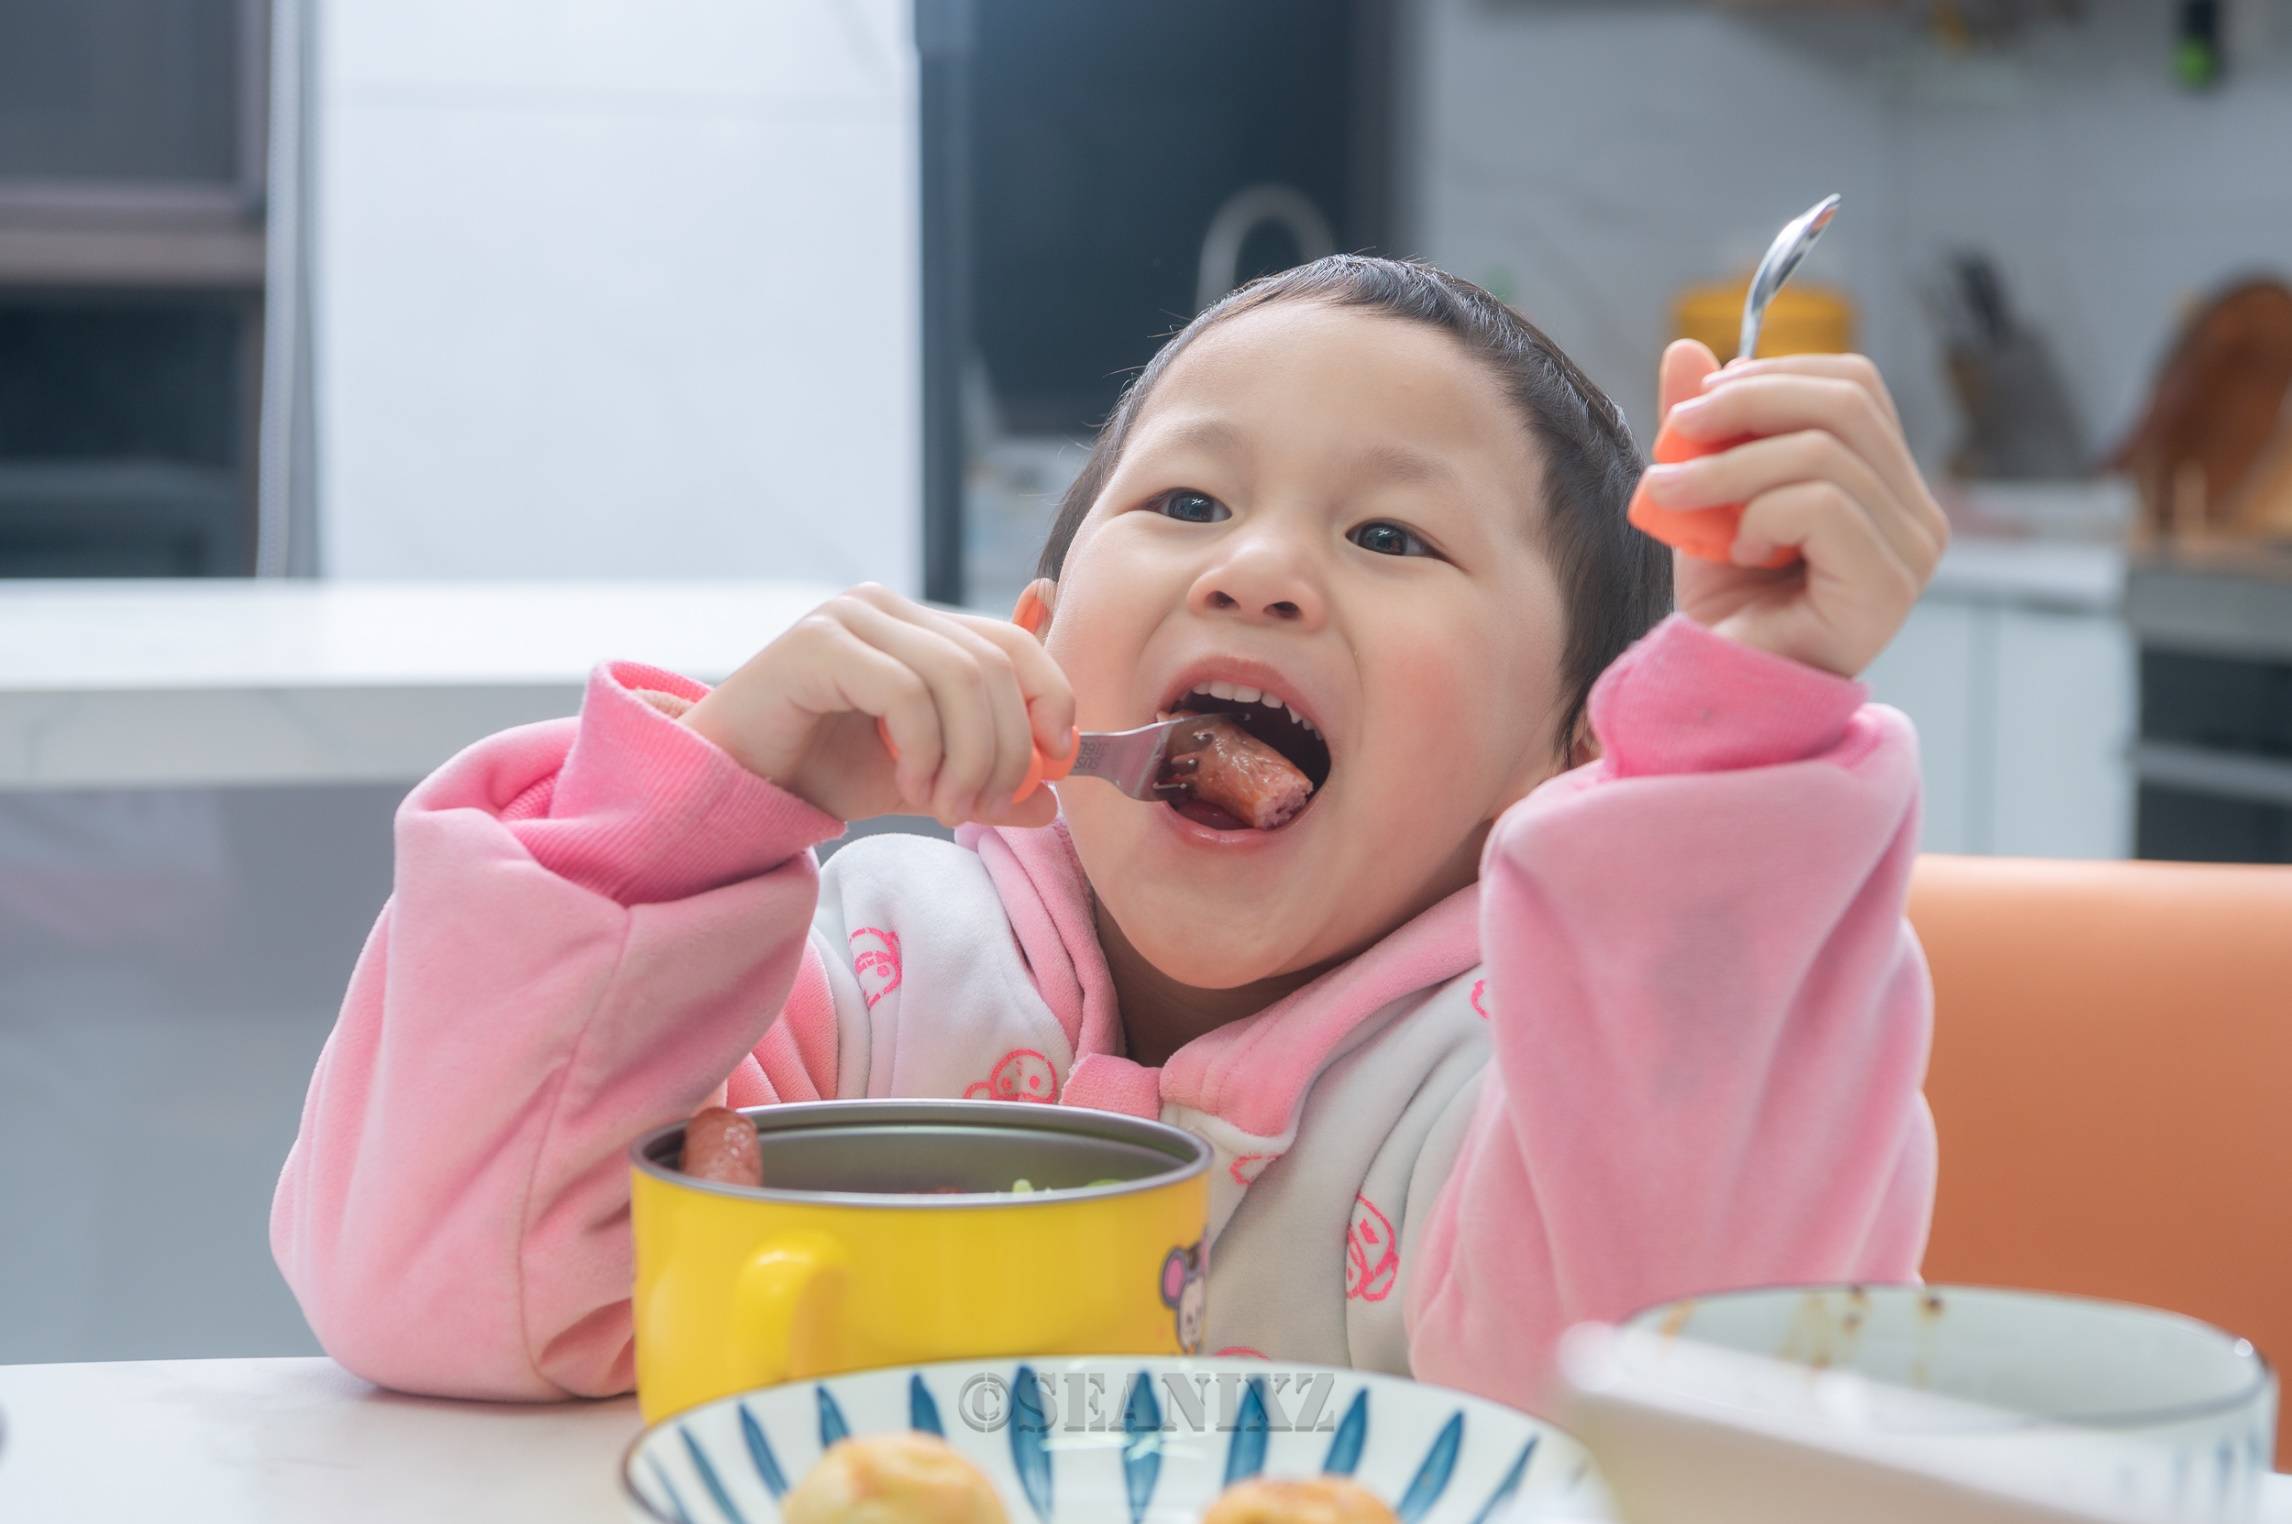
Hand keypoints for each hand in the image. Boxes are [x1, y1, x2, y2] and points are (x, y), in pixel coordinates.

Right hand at [682, 584, 1075, 827]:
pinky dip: (924, 751)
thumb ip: (986, 784)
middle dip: (1006, 749)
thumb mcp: (923, 781)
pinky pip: (905, 692)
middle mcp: (887, 606)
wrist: (734, 786)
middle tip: (983, 809)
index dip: (1052, 699)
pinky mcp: (817, 642)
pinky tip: (906, 787)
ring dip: (967, 758)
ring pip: (958, 678)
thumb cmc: (822, 772)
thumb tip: (1052, 802)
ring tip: (943, 807)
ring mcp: (849, 616)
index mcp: (919, 625)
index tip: (1056, 764)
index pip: (1014, 642)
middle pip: (993, 665)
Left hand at [1640, 340, 1948, 677]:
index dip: (1772, 376)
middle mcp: (1917, 515)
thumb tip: (1687, 347)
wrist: (1714, 694)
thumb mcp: (1703, 499)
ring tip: (1671, 496)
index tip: (1698, 402)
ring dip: (1727, 467)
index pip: (1854, 385)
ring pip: (1823, 452)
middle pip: (1845, 402)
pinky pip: (1820, 505)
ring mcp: (1912, 553)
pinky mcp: (1887, 587)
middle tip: (1676, 434)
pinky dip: (1758, 514)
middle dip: (1745, 404)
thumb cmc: (1722, 607)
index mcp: (1887, 485)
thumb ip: (1705, 429)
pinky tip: (1734, 550)